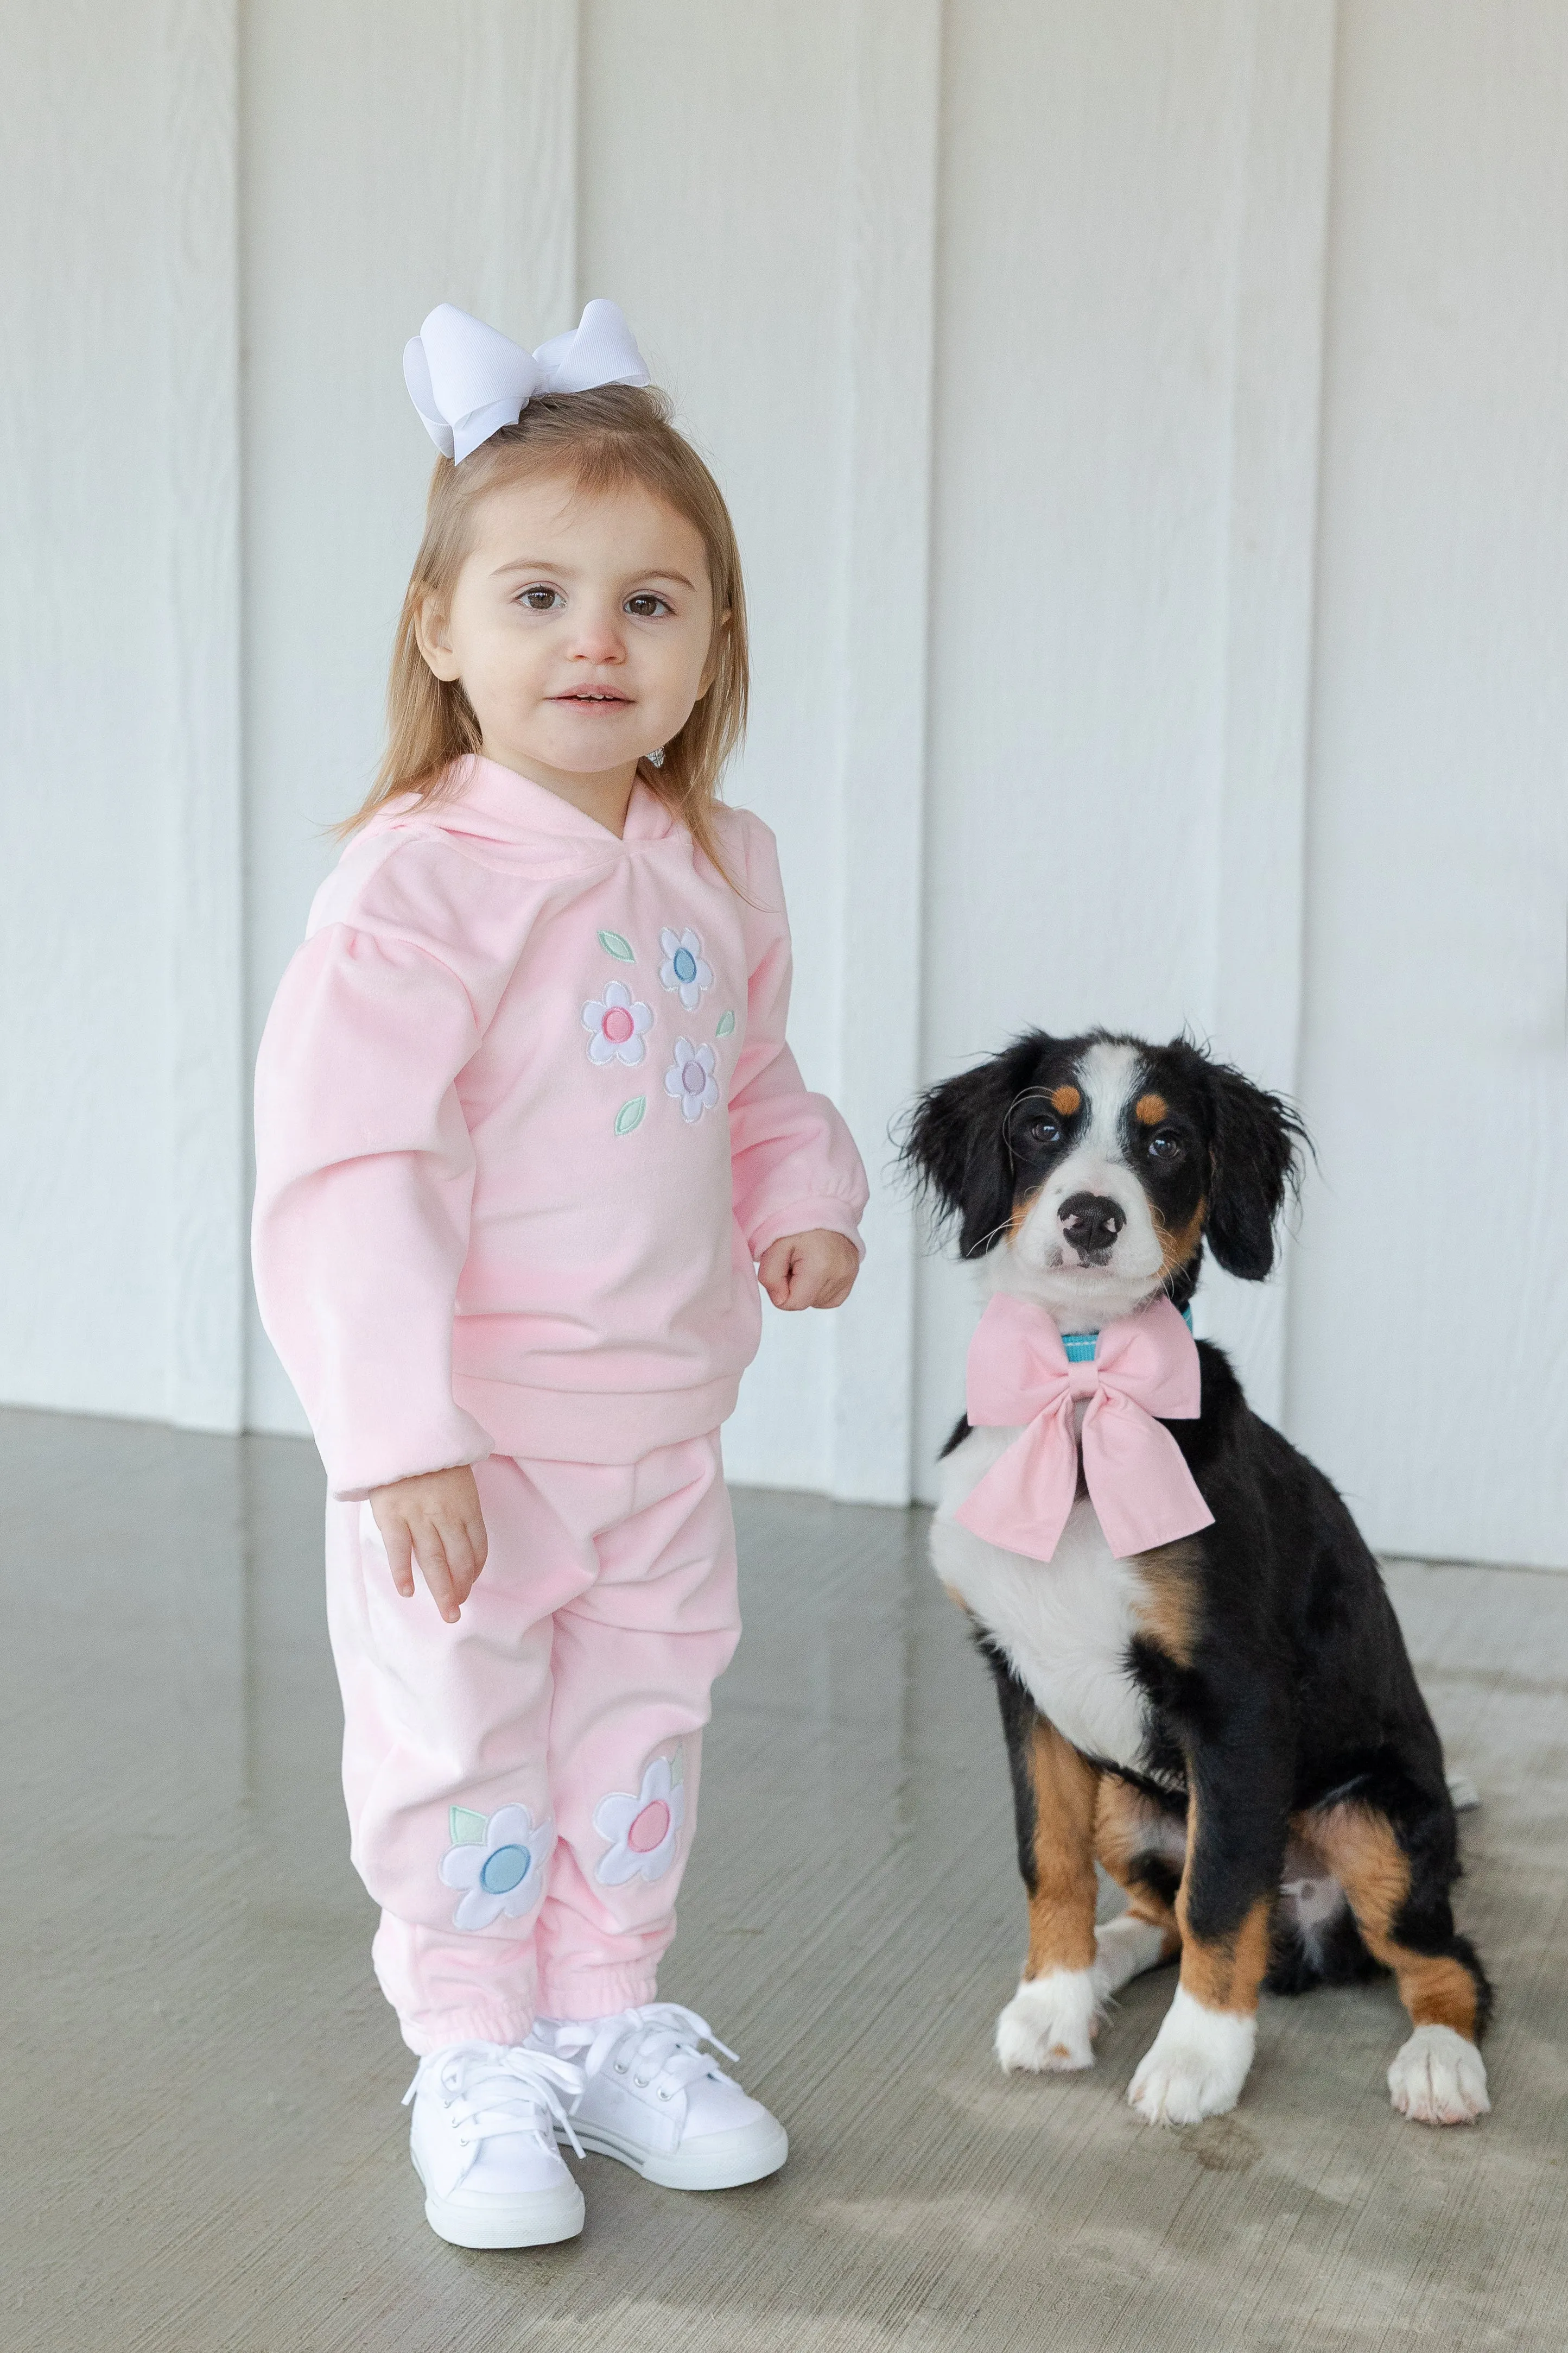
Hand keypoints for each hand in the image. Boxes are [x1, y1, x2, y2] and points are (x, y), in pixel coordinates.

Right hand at [369, 1465, 488, 1624]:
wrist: (397, 1432)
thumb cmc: (428, 1456)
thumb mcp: (456, 1475)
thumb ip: (459, 1505)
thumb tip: (462, 1534)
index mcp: (466, 1503)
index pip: (478, 1546)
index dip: (475, 1570)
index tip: (470, 1584)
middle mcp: (446, 1513)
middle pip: (458, 1560)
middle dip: (460, 1589)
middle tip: (457, 1611)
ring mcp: (418, 1515)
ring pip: (433, 1560)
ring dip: (441, 1590)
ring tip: (447, 1611)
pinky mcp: (392, 1515)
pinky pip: (399, 1550)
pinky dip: (403, 1573)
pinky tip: (408, 1592)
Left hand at [757, 1228, 859, 1310]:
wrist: (823, 1203)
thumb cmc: (797, 1223)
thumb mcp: (774, 1247)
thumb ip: (769, 1277)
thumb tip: (780, 1300)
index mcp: (820, 1267)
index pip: (793, 1304)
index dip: (780, 1290)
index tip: (781, 1269)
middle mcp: (840, 1274)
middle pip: (806, 1303)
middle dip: (794, 1287)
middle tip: (793, 1261)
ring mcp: (850, 1275)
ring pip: (818, 1302)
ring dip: (807, 1288)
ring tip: (806, 1262)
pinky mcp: (853, 1274)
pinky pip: (832, 1298)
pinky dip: (820, 1289)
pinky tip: (816, 1271)